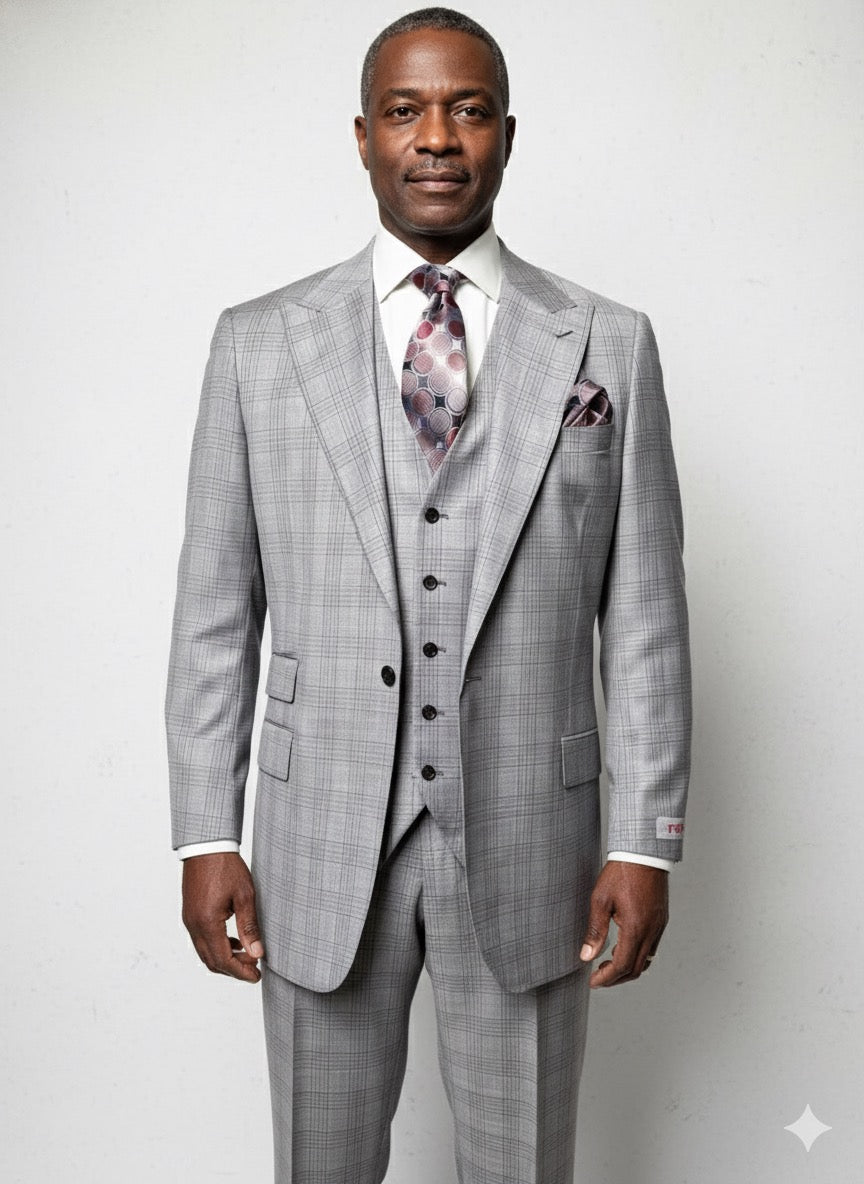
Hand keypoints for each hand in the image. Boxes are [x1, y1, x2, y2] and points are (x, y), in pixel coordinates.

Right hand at [181, 852, 263, 983]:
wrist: (206, 846)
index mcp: (207, 923)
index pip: (223, 960)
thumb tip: (256, 953)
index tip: (256, 976)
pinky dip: (217, 946)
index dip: (240, 972)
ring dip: (224, 959)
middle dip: (233, 969)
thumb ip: (249, 927)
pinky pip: (201, 940)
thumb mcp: (244, 896)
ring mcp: (189, 920)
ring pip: (205, 952)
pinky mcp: (190, 914)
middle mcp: (193, 925)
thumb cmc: (226, 867)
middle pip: (212, 961)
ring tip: (247, 955)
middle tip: (254, 969)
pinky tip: (233, 940)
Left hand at [579, 861, 667, 987]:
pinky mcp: (661, 920)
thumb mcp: (601, 900)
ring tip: (608, 964)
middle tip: (598, 977)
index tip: (593, 982)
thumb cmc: (622, 872)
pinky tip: (623, 947)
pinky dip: (637, 955)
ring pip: (646, 961)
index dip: (606, 978)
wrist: (644, 853)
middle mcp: (651, 931)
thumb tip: (587, 955)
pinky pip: (652, 947)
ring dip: (627, 968)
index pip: (622, 966)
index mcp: (635, 928)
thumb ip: (595, 930)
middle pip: (636, 969)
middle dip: (616, 978)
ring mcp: (658, 926)